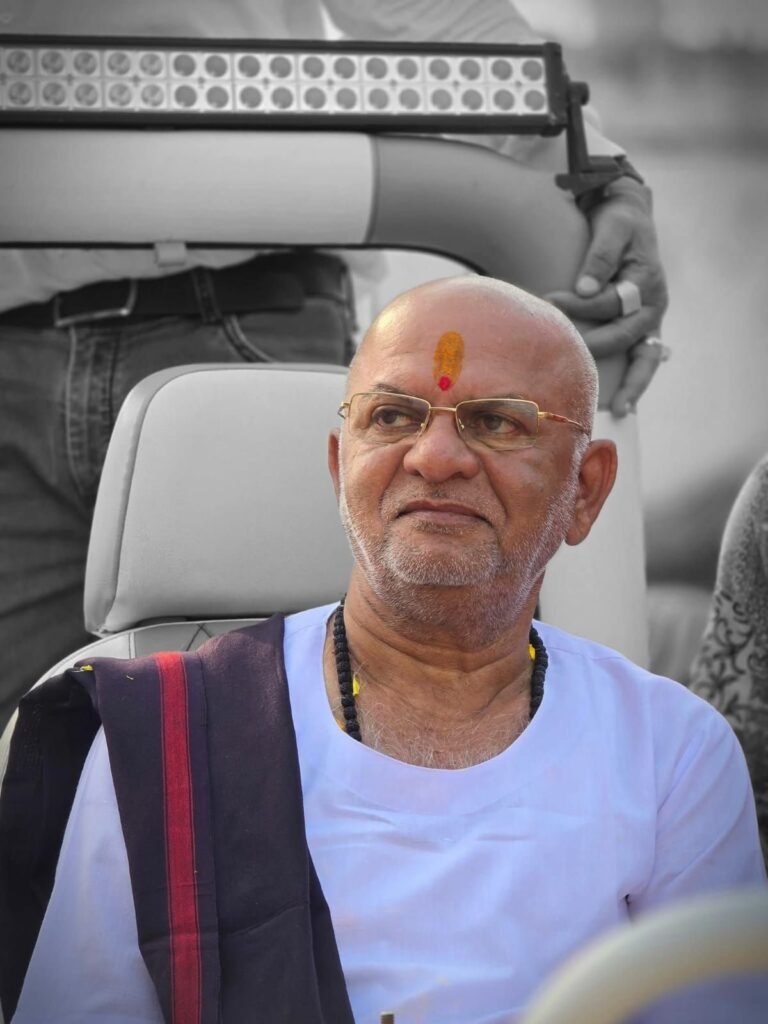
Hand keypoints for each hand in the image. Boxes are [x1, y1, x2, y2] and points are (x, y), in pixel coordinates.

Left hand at [545, 176, 668, 416]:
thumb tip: (586, 288)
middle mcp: (652, 305)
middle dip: (597, 349)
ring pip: (646, 360)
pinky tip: (621, 403)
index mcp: (647, 282)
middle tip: (569, 362)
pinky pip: (641, 361)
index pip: (612, 302)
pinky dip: (633, 381)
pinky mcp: (641, 329)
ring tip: (621, 409)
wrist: (628, 217)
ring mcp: (649, 321)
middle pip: (626, 336)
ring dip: (633, 385)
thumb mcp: (611, 227)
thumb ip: (600, 255)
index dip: (581, 305)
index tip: (550, 299)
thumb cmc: (618, 222)